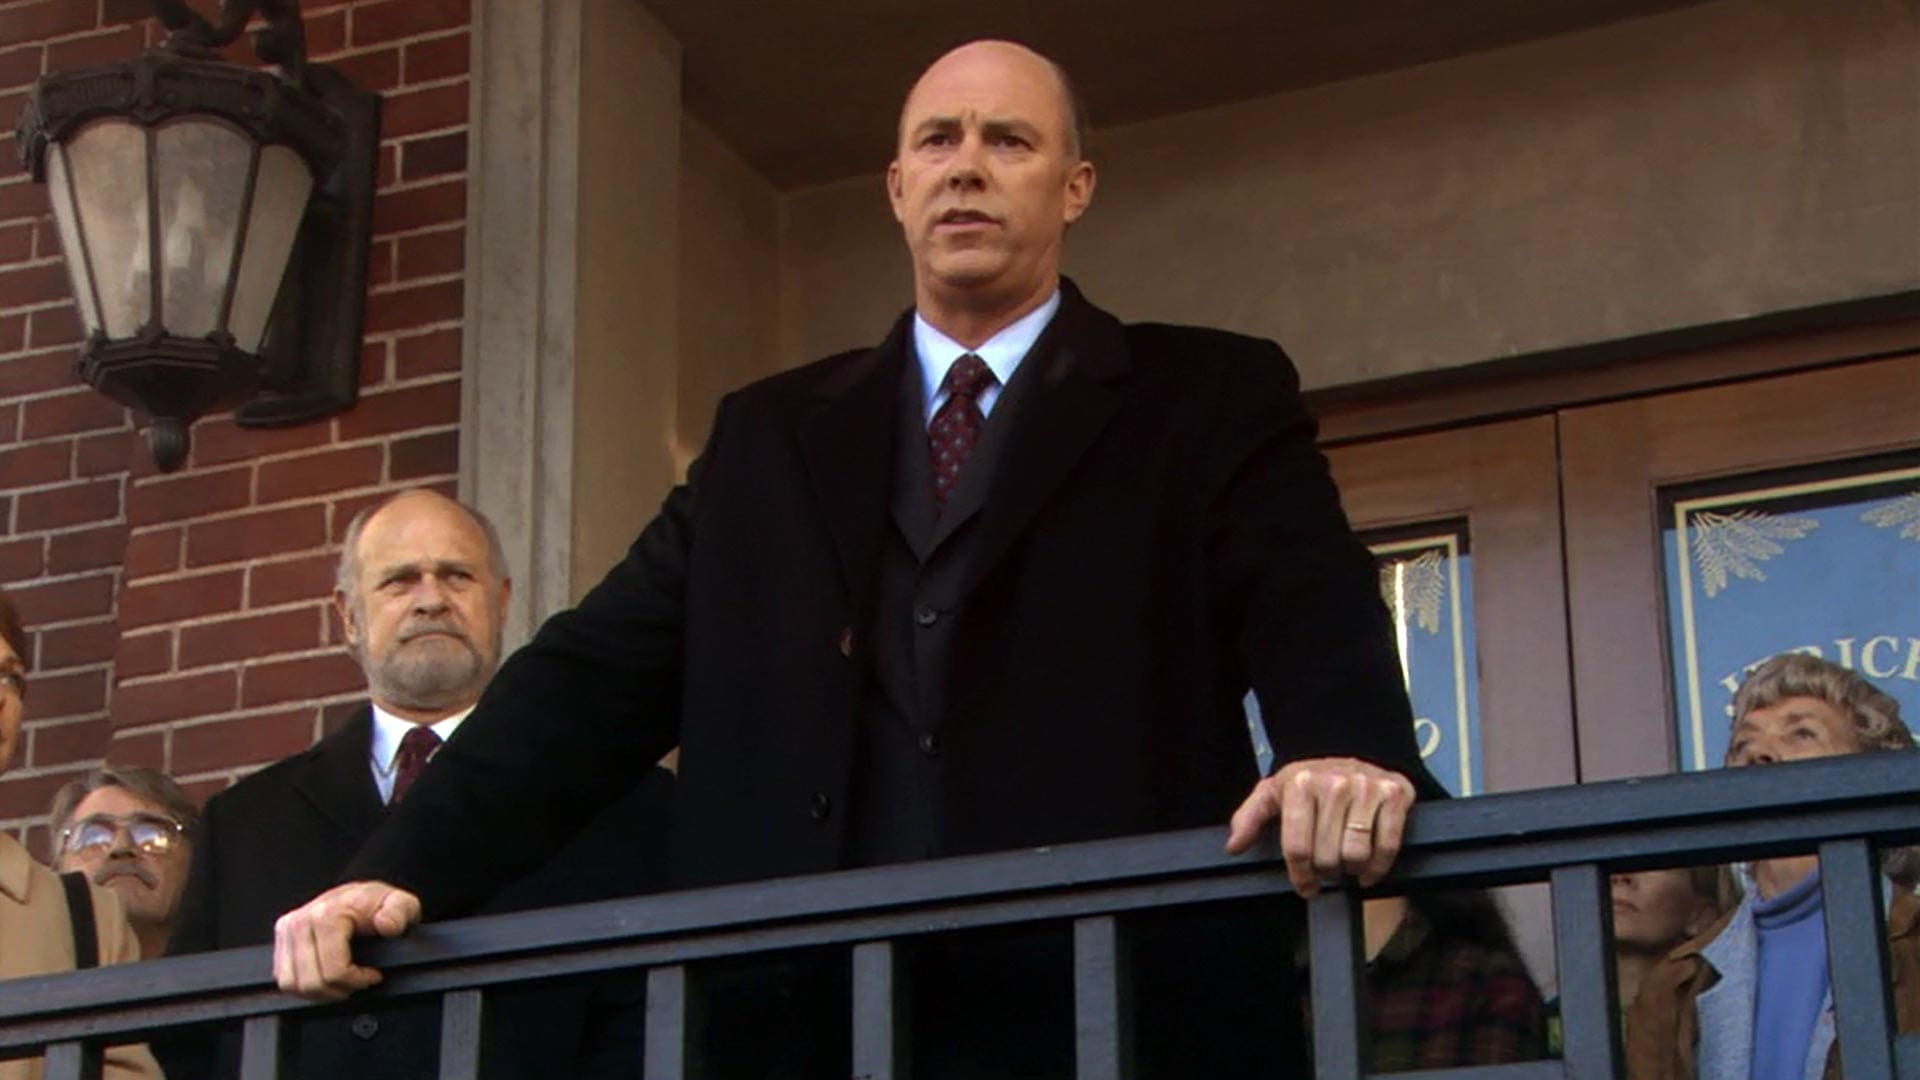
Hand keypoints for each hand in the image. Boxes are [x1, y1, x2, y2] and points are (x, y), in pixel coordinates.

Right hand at [272, 881, 421, 1000]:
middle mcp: (299, 922)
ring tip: (343, 981)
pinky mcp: (280, 943)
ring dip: (320, 992)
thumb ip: (400, 912)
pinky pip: (285, 981)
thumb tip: (388, 925)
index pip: (333, 971)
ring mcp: (286, 932)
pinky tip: (327, 977)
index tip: (373, 976)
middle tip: (358, 981)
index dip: (357, 981)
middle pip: (311, 983)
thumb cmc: (377, 903)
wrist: (359, 896)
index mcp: (326, 914)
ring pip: (293, 986)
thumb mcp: (400, 903)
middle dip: (339, 990)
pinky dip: (306, 987)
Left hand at [1224, 756, 1414, 896]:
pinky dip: (1378, 867)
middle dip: (1326, 871)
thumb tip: (1234, 846)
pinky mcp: (1395, 795)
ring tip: (1345, 864)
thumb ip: (1249, 817)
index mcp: (1300, 783)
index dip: (1300, 876)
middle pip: (1328, 856)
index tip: (1306, 887)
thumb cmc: (1310, 781)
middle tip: (1327, 869)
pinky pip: (1388, 846)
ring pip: (1357, 855)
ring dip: (1351, 870)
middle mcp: (1334, 783)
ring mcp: (1366, 788)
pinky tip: (1367, 870)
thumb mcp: (1274, 792)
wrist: (1352, 754)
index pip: (1297, 847)